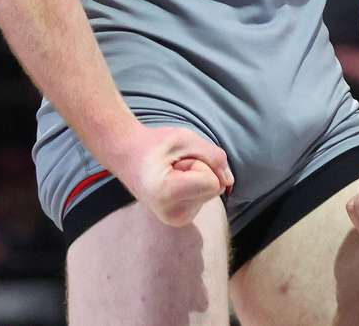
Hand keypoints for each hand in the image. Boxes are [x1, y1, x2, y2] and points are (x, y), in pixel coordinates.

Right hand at [115, 126, 233, 227]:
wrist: (127, 156)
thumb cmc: (154, 144)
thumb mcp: (185, 138)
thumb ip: (213, 156)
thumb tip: (230, 181)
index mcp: (168, 195)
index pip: (213, 183)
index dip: (202, 164)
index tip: (177, 161)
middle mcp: (172, 214)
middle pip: (215, 188)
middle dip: (202, 170)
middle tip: (174, 165)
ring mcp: (176, 220)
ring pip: (212, 192)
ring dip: (198, 177)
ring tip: (172, 172)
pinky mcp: (181, 219)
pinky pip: (205, 196)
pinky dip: (196, 185)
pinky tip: (174, 181)